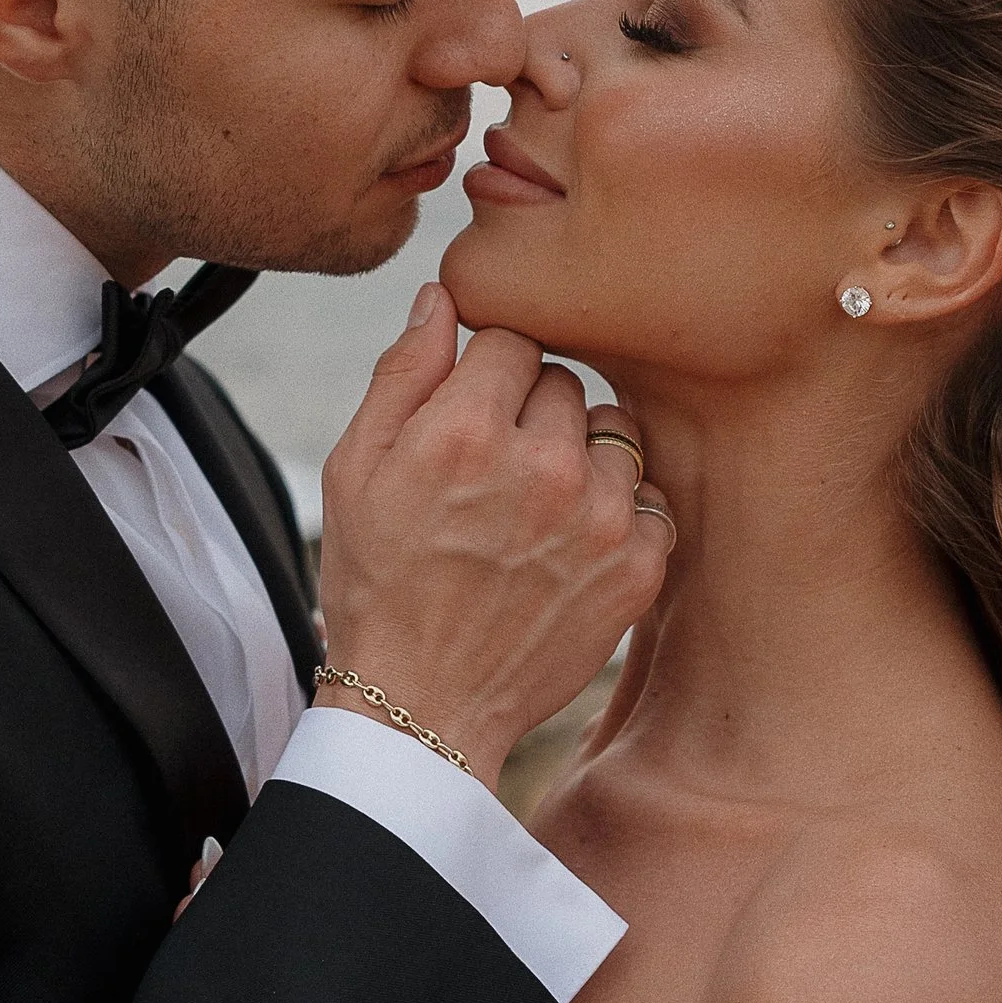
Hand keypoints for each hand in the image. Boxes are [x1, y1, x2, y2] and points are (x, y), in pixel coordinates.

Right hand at [315, 285, 669, 784]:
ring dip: (582, 457)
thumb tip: (441, 296)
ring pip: (614, 432)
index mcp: (466, 431)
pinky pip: (648, 497)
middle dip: (532, 412)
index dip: (486, 373)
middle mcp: (544, 466)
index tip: (470, 416)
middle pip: (564, 381)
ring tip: (535, 509)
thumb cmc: (377, 584)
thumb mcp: (353, 471)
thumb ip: (401, 373)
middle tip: (495, 473)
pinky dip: (617, 514)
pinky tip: (570, 547)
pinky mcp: (637, 566)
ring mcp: (600, 518)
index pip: (512, 338)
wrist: (422, 706)